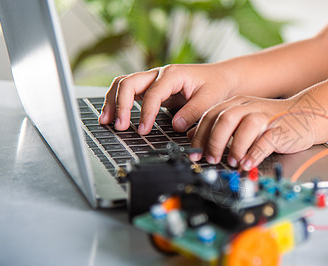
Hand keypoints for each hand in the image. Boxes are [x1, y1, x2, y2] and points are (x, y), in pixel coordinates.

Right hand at [99, 63, 233, 133]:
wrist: (220, 78)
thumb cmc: (216, 86)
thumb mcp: (210, 98)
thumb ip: (194, 111)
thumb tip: (176, 125)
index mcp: (173, 74)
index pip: (152, 94)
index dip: (145, 113)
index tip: (143, 130)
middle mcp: (158, 74)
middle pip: (129, 83)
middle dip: (121, 104)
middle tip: (120, 126)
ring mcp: (152, 80)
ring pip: (123, 84)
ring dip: (113, 101)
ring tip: (107, 121)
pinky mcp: (151, 88)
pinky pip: (128, 91)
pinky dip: (117, 102)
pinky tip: (113, 116)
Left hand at [189, 96, 316, 169]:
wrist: (307, 115)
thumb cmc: (272, 121)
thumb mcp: (243, 118)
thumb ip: (220, 125)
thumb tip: (195, 137)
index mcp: (236, 104)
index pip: (211, 115)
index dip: (200, 136)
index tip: (195, 154)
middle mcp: (249, 107)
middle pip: (225, 119)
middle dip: (214, 142)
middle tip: (211, 159)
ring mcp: (266, 117)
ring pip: (245, 127)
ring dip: (234, 147)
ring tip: (232, 161)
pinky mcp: (281, 130)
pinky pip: (265, 141)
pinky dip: (254, 154)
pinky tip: (247, 164)